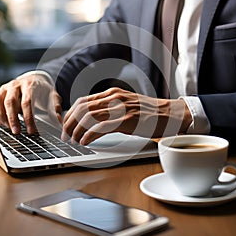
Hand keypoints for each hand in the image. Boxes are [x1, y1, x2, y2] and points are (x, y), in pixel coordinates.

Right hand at [0, 73, 61, 133]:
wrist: (35, 80)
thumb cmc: (43, 91)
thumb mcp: (53, 97)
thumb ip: (56, 107)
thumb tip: (59, 120)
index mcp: (30, 85)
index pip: (27, 102)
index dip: (28, 118)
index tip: (31, 131)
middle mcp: (16, 85)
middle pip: (10, 102)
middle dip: (12, 119)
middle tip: (17, 132)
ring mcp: (5, 88)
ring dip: (0, 116)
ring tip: (8, 128)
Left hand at [62, 87, 191, 144]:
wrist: (170, 114)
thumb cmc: (148, 113)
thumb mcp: (125, 105)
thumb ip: (109, 108)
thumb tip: (91, 118)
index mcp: (112, 94)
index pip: (83, 101)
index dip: (70, 114)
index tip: (66, 125)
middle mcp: (114, 98)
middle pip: (82, 108)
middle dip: (69, 123)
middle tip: (65, 135)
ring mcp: (120, 108)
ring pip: (89, 117)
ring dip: (77, 130)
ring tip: (73, 141)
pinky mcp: (127, 120)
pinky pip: (102, 126)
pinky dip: (89, 135)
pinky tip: (85, 141)